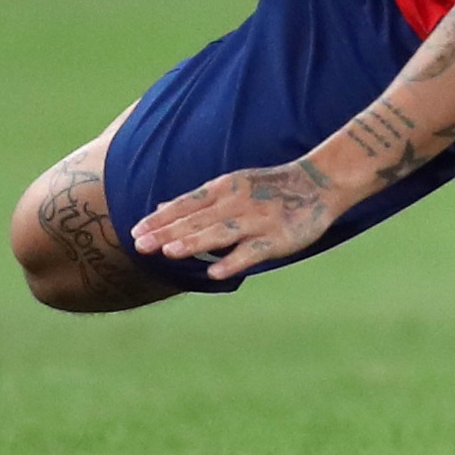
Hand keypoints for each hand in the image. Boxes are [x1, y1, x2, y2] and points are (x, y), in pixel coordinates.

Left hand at [131, 160, 342, 281]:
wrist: (319, 183)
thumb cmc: (269, 186)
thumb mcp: (231, 184)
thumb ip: (197, 200)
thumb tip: (159, 206)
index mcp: (225, 188)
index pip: (186, 204)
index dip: (161, 218)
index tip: (135, 231)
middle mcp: (237, 202)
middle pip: (197, 219)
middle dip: (167, 232)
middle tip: (139, 245)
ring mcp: (257, 220)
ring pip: (220, 233)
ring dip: (194, 242)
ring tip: (169, 252)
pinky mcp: (276, 239)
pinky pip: (251, 252)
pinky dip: (232, 261)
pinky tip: (213, 272)